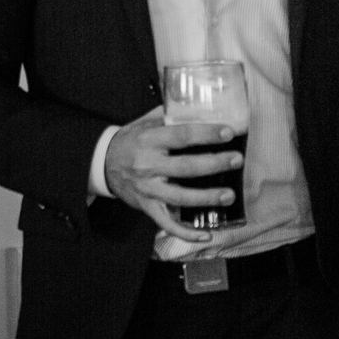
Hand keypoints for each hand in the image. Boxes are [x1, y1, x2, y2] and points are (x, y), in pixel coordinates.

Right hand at [102, 107, 242, 242]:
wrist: (101, 163)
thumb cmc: (132, 140)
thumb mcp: (146, 122)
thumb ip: (171, 113)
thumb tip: (203, 103)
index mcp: (150, 140)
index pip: (182, 135)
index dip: (206, 134)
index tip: (228, 133)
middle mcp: (148, 165)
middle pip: (185, 167)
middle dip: (214, 164)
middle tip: (237, 160)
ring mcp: (147, 189)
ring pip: (180, 197)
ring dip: (206, 197)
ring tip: (229, 195)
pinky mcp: (146, 206)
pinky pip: (166, 223)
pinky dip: (186, 232)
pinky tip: (206, 234)